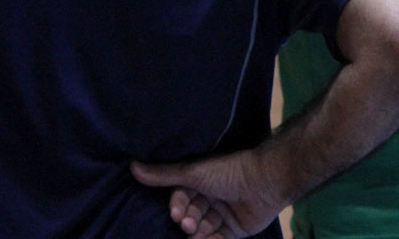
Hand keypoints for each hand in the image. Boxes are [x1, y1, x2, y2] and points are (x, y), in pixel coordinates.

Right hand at [131, 152, 282, 238]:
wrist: (265, 182)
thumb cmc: (228, 172)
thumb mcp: (192, 173)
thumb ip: (163, 175)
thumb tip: (132, 167)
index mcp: (202, 181)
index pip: (181, 197)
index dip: (178, 206)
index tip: (176, 213)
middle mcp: (212, 197)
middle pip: (191, 214)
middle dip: (187, 220)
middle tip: (188, 223)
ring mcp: (223, 214)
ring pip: (202, 229)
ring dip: (197, 233)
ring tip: (196, 232)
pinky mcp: (235, 230)